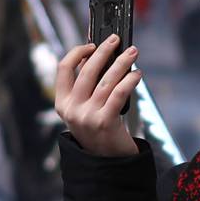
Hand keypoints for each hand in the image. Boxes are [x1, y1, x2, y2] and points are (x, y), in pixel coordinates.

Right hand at [54, 34, 141, 156]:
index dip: (77, 53)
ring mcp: (88, 116)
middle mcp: (72, 109)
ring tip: (132, 53)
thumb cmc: (98, 129)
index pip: (63, 69)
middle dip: (103, 51)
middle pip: (87, 71)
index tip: (91, 44)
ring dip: (121, 63)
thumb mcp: (84, 109)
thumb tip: (99, 55)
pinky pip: (119, 93)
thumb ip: (87, 86)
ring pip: (106, 80)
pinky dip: (129, 80)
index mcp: (62, 103)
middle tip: (116, 39)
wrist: (107, 160)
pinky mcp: (105, 122)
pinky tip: (137, 74)